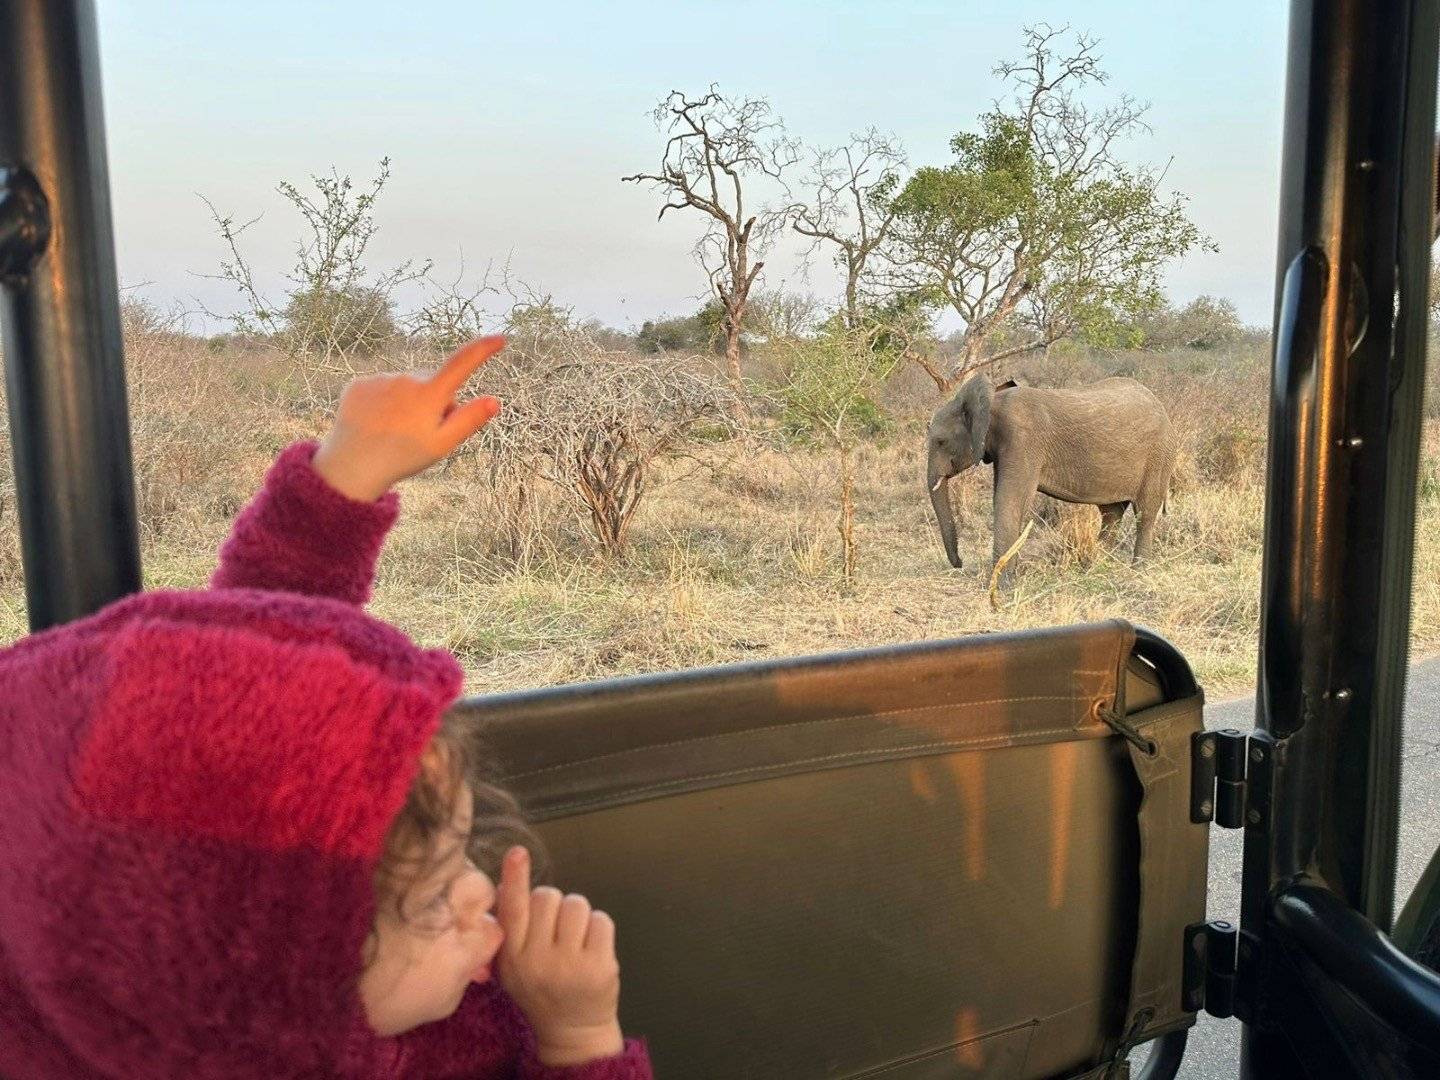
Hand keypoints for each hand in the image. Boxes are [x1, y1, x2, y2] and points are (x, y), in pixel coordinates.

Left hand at [311, 336, 504, 501]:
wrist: (351, 466)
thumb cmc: (402, 457)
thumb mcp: (441, 444)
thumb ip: (468, 420)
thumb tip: (494, 401)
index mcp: (429, 394)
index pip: (462, 364)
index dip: (482, 350)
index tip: (499, 338)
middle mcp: (405, 379)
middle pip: (432, 383)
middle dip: (434, 401)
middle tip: (422, 432)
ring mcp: (381, 380)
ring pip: (405, 386)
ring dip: (407, 403)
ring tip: (394, 431)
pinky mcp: (360, 384)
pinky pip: (382, 388)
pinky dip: (384, 403)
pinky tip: (376, 423)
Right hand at [495, 846, 623, 1066]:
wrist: (572, 1031)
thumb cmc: (541, 990)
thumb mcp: (512, 967)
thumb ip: (508, 929)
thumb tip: (506, 883)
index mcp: (512, 958)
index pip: (513, 909)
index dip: (516, 878)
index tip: (518, 853)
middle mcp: (537, 960)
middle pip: (548, 897)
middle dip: (554, 904)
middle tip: (555, 930)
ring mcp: (570, 964)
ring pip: (576, 904)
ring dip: (577, 915)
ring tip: (574, 939)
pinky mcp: (599, 966)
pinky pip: (600, 920)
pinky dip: (598, 928)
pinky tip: (591, 947)